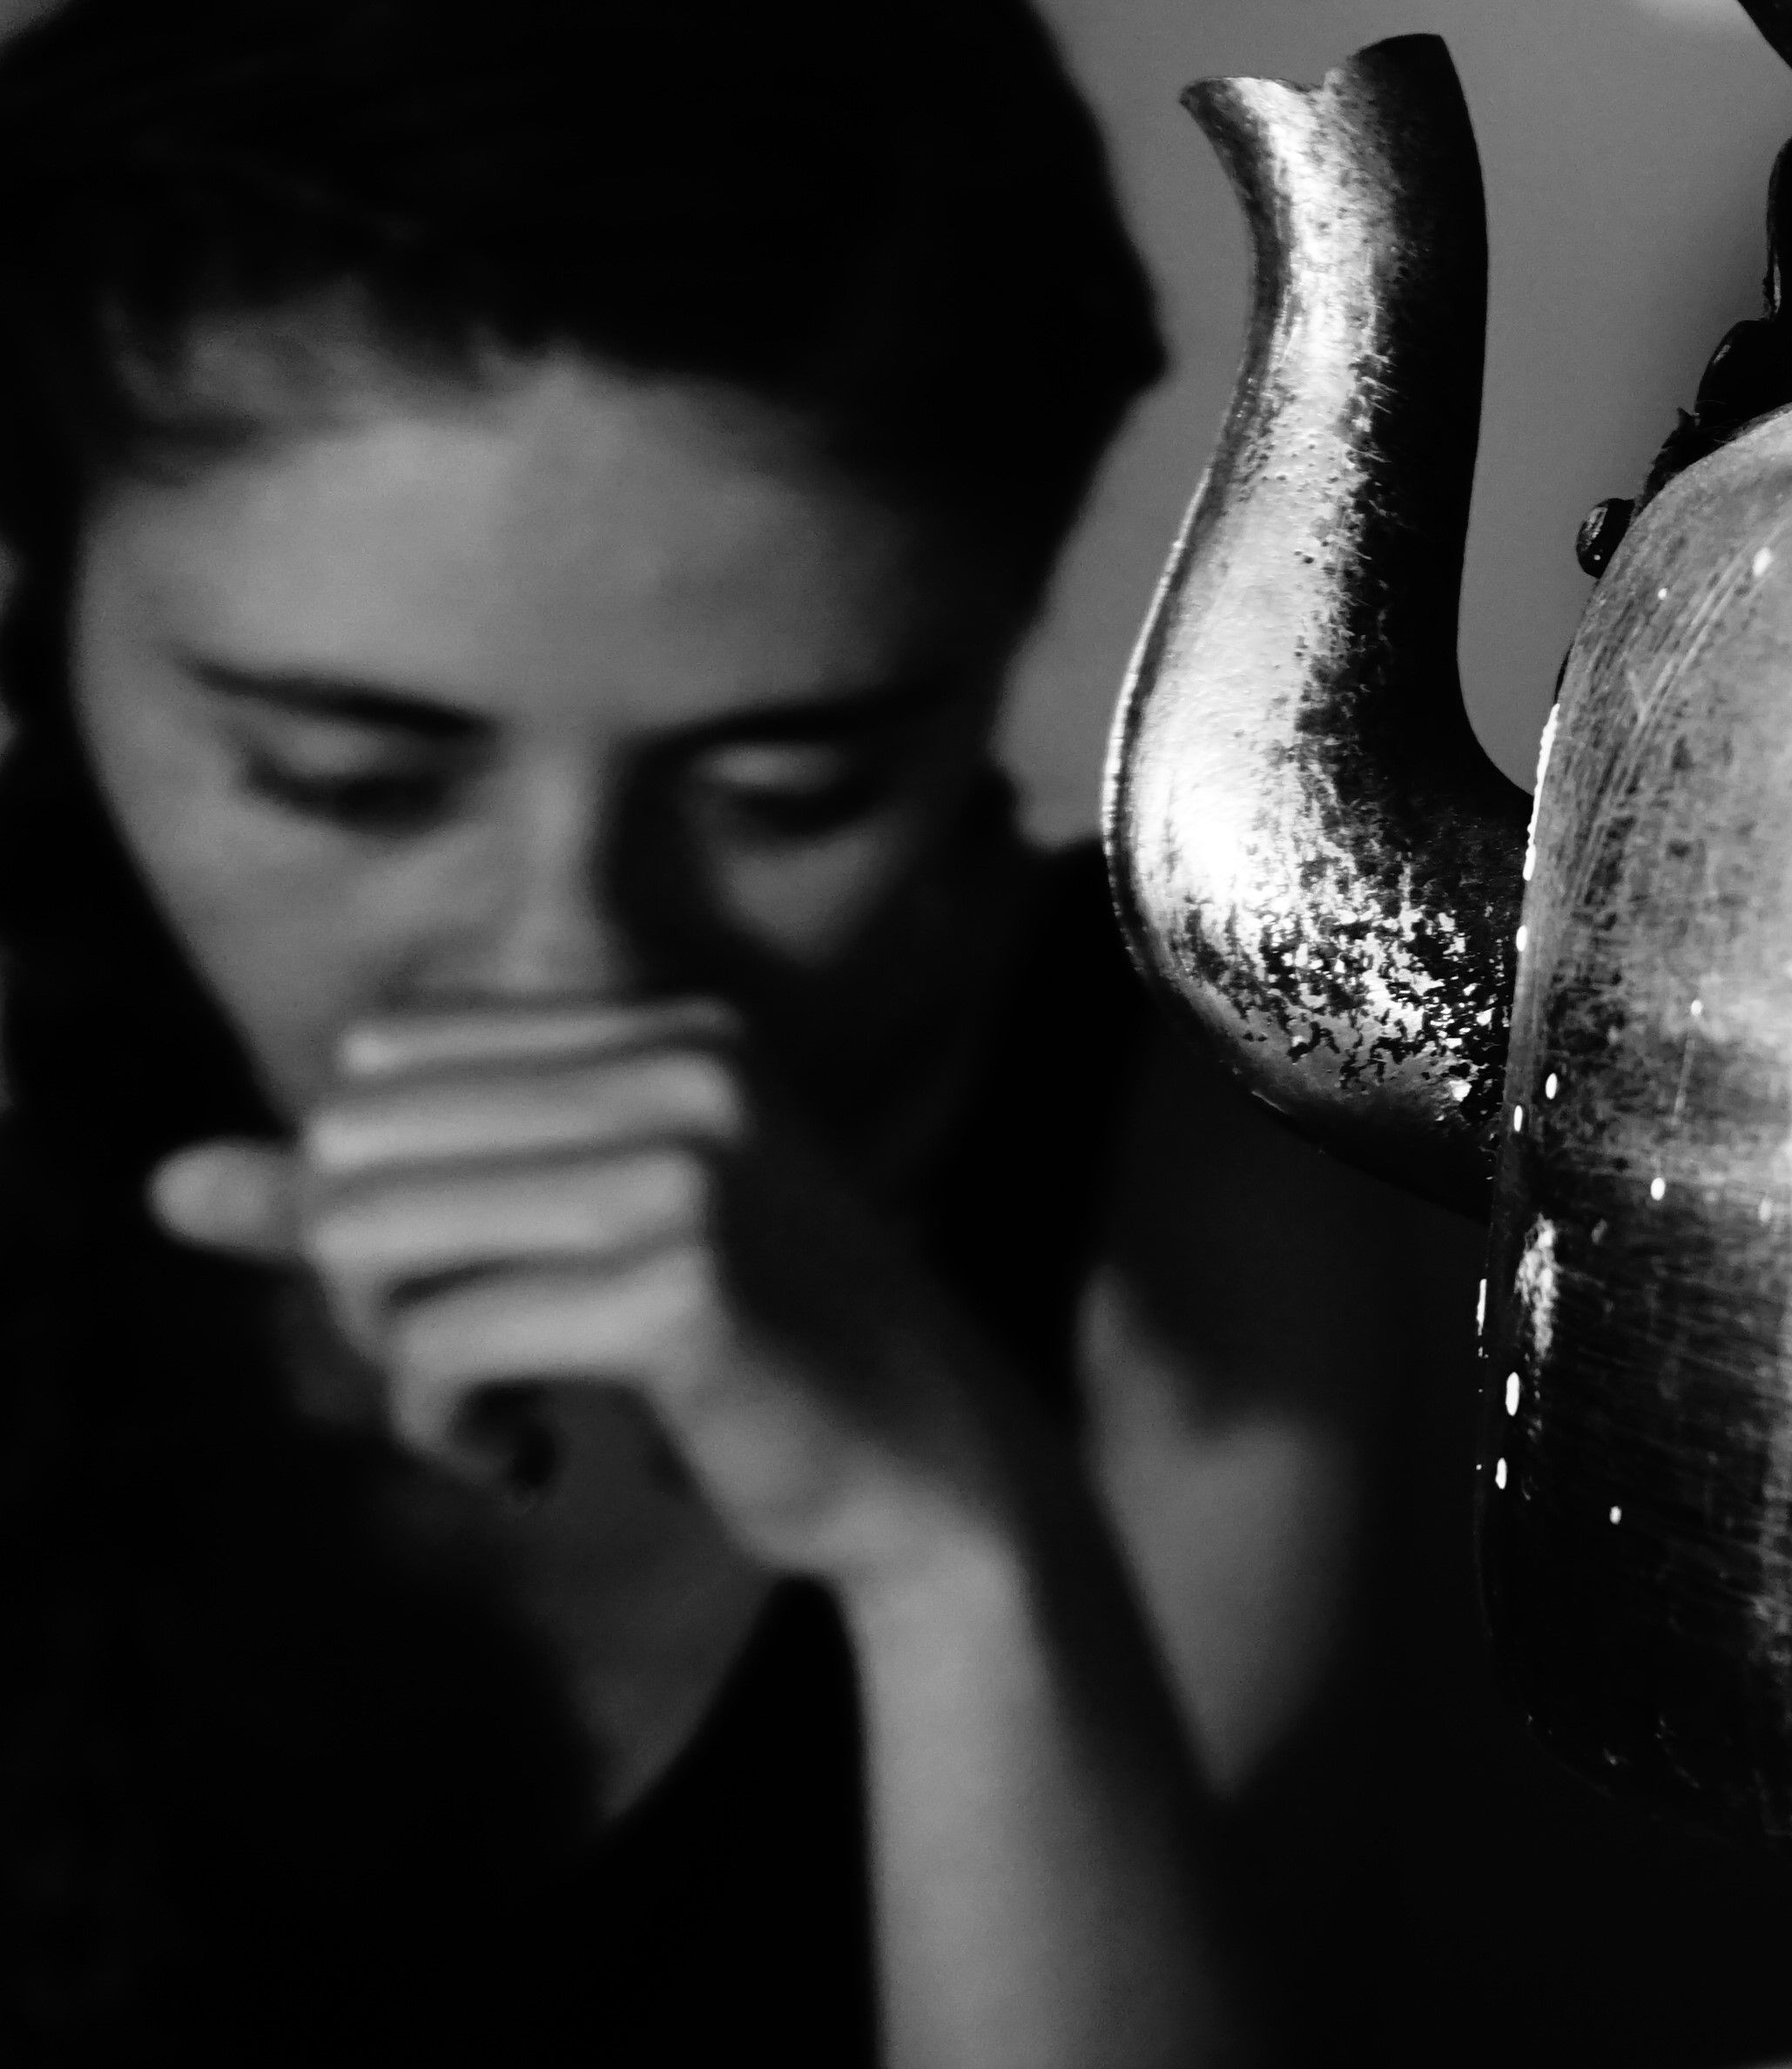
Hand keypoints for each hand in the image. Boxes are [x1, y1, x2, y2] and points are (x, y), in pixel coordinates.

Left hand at [150, 1001, 1029, 1593]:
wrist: (930, 1462)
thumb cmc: (747, 1348)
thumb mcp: (568, 1240)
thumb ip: (382, 1201)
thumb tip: (166, 1186)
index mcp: (673, 1025)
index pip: (383, 1056)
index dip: (378, 1183)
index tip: (473, 1273)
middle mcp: (689, 1068)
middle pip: (352, 1141)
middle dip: (361, 1276)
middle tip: (462, 1355)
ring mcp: (693, 1170)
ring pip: (367, 1237)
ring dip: (392, 1356)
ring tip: (486, 1408)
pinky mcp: (682, 1289)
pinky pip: (438, 1348)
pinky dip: (445, 1428)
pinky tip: (528, 1459)